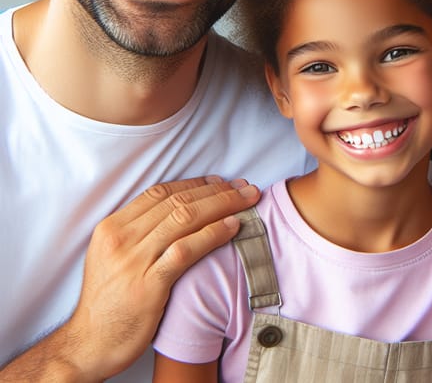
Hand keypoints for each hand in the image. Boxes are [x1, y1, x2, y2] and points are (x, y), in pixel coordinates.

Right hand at [0, 177, 258, 381]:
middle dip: (215, 190)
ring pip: (185, 218)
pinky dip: (214, 233)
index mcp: (112, 226)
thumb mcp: (112, 255)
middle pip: (177, 201)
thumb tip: (177, 207)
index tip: (220, 181)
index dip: (194, 183)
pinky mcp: (149, 284)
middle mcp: (122, 238)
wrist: (89, 345)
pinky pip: (187, 249)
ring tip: (247, 200)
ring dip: (222, 205)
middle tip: (243, 186)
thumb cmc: (107, 301)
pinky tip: (234, 226)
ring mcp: (134, 260)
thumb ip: (138, 230)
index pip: (160, 192)